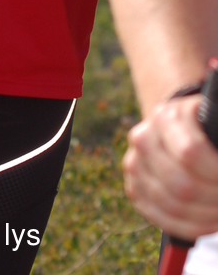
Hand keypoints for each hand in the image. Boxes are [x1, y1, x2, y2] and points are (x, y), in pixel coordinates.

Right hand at [123, 95, 217, 240]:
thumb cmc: (202, 129)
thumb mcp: (210, 124)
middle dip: (214, 198)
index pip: (191, 152)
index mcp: (164, 117)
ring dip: (206, 216)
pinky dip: (191, 227)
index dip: (215, 171)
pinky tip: (210, 222)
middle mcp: (143, 139)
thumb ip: (214, 139)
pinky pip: (163, 219)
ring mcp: (135, 165)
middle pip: (182, 184)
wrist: (175, 131)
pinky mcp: (134, 190)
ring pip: (172, 205)